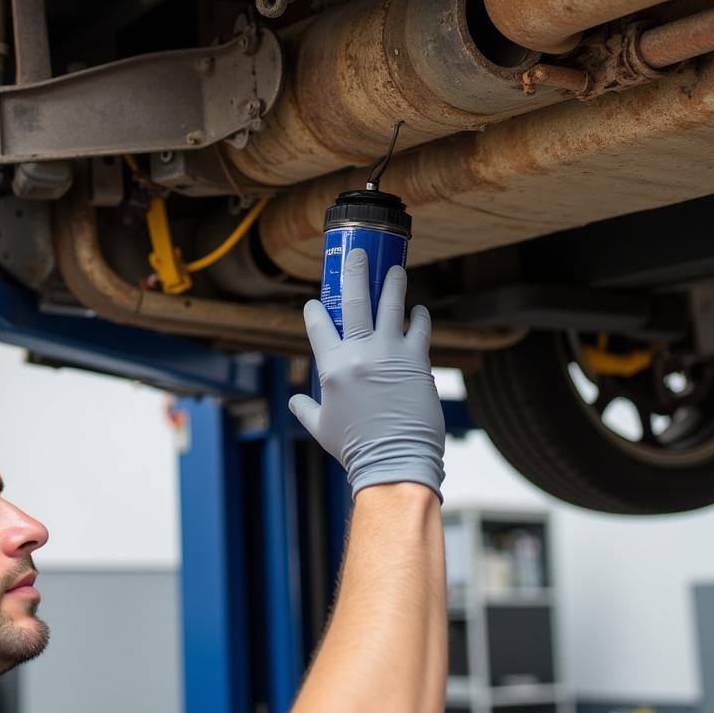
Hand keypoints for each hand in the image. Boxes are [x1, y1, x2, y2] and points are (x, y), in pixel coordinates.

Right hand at [290, 248, 445, 498]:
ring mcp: (390, 353)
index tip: (314, 302)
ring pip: (391, 306)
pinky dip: (419, 316)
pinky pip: (418, 329)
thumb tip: (294, 402)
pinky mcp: (416, 361)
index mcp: (331, 366)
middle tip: (358, 252)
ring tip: (395, 268)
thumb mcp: (321, 427)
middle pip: (354, 300)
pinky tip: (418, 310)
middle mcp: (359, 352)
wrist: (394, 460)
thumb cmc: (355, 447)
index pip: (317, 325)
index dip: (313, 309)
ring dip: (393, 283)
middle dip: (355, 271)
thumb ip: (305, 409)